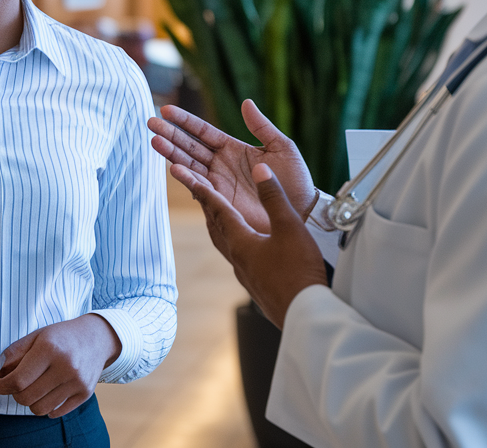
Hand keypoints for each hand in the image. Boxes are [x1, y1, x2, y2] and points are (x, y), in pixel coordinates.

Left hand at [0, 314, 120, 416]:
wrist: (97, 337)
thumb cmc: (62, 336)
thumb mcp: (36, 335)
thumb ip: (15, 353)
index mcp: (50, 348)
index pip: (18, 380)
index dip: (0, 386)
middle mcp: (65, 366)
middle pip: (27, 397)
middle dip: (14, 394)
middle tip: (16, 385)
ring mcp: (77, 381)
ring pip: (40, 409)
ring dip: (31, 402)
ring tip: (34, 387)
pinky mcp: (85, 393)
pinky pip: (56, 412)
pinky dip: (47, 407)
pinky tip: (48, 392)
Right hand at [149, 99, 317, 232]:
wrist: (303, 212)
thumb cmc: (295, 180)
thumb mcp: (281, 147)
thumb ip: (262, 126)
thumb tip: (246, 102)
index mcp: (232, 148)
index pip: (203, 131)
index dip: (185, 121)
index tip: (166, 111)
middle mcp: (220, 164)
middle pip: (189, 146)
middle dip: (170, 134)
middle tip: (150, 122)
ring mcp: (218, 182)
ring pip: (189, 164)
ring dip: (171, 153)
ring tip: (154, 141)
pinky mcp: (220, 201)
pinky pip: (199, 186)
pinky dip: (186, 177)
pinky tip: (173, 167)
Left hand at [186, 163, 326, 328]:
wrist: (305, 317)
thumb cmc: (299, 273)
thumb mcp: (289, 227)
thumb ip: (274, 197)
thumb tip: (259, 168)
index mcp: (241, 242)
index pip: (217, 208)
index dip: (200, 186)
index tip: (181, 172)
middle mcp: (237, 258)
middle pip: (215, 226)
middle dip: (205, 205)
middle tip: (195, 189)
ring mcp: (246, 274)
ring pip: (225, 243)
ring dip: (218, 224)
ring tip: (217, 214)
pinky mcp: (257, 285)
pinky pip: (237, 256)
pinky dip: (233, 241)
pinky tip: (246, 246)